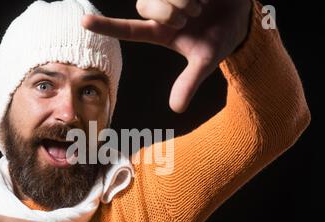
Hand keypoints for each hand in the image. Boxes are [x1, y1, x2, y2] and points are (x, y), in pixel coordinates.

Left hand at [82, 0, 251, 112]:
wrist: (242, 16)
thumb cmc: (220, 38)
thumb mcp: (205, 61)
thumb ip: (188, 82)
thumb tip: (176, 109)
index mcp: (160, 33)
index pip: (128, 30)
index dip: (106, 26)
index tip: (83, 21)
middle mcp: (160, 12)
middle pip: (146, 7)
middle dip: (171, 13)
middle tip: (191, 18)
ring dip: (184, 2)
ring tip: (200, 6)